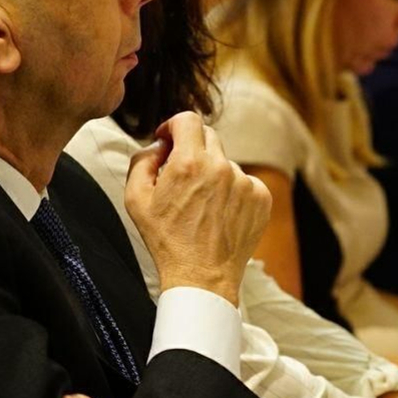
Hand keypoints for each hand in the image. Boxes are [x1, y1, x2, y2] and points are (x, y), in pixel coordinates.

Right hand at [125, 112, 269, 304]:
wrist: (201, 277)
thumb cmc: (166, 240)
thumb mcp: (136, 199)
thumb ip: (142, 160)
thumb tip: (158, 146)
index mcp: (189, 163)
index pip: (188, 119)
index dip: (174, 126)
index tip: (169, 140)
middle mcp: (221, 167)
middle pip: (208, 137)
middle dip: (192, 149)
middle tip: (182, 175)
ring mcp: (244, 183)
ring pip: (225, 163)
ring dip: (213, 175)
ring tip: (202, 207)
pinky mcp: (261, 198)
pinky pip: (244, 182)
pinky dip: (232, 192)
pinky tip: (220, 214)